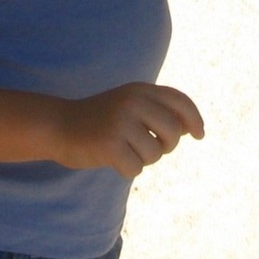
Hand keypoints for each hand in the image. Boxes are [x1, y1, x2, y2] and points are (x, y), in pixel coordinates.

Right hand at [54, 83, 205, 178]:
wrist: (59, 125)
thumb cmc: (101, 120)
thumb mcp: (129, 104)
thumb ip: (158, 110)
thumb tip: (190, 128)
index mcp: (140, 90)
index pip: (180, 101)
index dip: (194, 119)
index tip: (199, 134)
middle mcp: (133, 102)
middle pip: (173, 132)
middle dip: (167, 146)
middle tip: (150, 147)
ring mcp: (121, 122)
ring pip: (155, 153)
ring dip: (144, 159)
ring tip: (125, 150)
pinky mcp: (110, 144)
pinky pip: (136, 167)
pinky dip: (128, 169)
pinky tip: (113, 159)